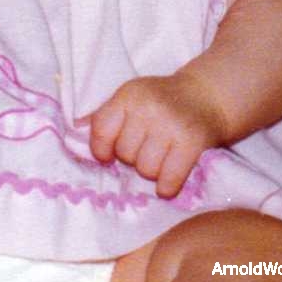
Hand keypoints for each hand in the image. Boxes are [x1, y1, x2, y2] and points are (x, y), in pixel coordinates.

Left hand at [85, 73, 227, 198]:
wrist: (207, 96)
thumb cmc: (161, 100)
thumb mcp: (132, 96)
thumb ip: (106, 114)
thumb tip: (74, 128)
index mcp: (128, 95)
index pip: (101, 130)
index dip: (101, 148)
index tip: (107, 156)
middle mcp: (148, 108)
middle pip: (124, 153)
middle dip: (132, 157)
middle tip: (145, 149)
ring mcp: (171, 124)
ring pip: (145, 169)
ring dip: (151, 171)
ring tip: (159, 159)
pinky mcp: (192, 142)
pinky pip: (169, 178)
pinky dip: (166, 186)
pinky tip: (166, 185)